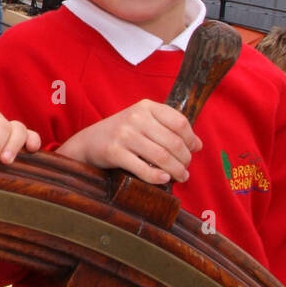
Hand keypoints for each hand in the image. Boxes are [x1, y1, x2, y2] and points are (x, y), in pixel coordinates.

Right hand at [56, 99, 201, 184]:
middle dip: (184, 159)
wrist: (87, 142)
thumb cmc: (120, 133)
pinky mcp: (114, 152)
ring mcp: (124, 134)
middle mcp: (135, 118)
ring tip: (180, 177)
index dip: (191, 139)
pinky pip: (142, 168)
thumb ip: (168, 128)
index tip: (193, 151)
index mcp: (145, 107)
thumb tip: (198, 145)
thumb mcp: (142, 122)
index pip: (179, 122)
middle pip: (173, 142)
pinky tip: (164, 180)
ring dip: (175, 170)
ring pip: (161, 156)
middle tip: (185, 169)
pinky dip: (156, 176)